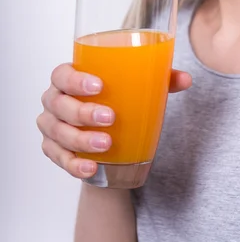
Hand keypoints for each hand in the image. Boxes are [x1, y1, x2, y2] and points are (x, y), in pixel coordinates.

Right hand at [37, 64, 191, 178]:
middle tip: (110, 118)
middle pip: (58, 104)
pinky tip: (90, 168)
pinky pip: (59, 159)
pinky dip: (73, 165)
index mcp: (69, 78)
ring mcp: (52, 127)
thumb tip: (186, 79)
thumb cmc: (118, 100)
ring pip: (57, 133)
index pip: (62, 74)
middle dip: (82, 112)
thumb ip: (161, 80)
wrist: (108, 134)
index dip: (75, 80)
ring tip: (106, 144)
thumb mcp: (138, 88)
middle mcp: (55, 100)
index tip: (99, 86)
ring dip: (80, 140)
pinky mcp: (54, 150)